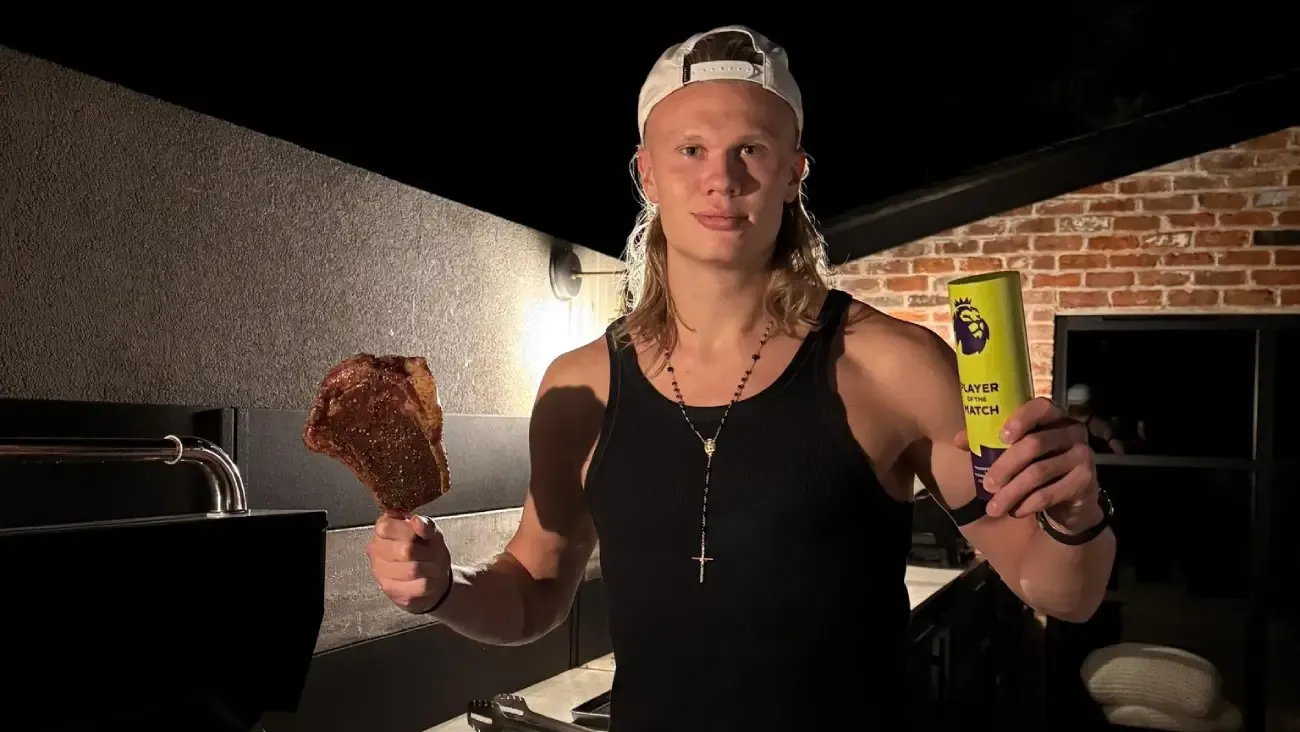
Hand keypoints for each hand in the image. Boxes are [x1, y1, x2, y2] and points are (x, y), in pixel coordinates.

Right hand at [367, 513, 452, 613]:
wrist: (430, 576)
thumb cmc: (428, 549)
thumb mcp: (431, 532)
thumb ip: (426, 524)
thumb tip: (416, 520)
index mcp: (383, 528)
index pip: (387, 528)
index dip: (409, 532)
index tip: (422, 535)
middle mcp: (375, 549)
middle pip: (404, 550)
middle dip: (425, 552)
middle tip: (431, 554)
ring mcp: (379, 571)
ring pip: (412, 570)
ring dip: (430, 568)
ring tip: (432, 566)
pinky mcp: (389, 589)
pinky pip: (417, 585)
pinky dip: (429, 582)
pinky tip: (426, 578)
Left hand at [954, 397, 1098, 523]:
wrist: (1068, 498)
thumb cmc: (1035, 466)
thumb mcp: (1012, 452)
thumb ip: (987, 442)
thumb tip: (959, 440)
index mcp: (1053, 417)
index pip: (1041, 407)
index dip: (1021, 419)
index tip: (1001, 436)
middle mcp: (1072, 430)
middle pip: (1034, 444)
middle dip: (1005, 466)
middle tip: (986, 485)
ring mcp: (1083, 454)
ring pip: (1040, 471)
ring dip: (1012, 492)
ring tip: (993, 508)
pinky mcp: (1087, 479)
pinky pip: (1052, 492)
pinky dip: (1029, 503)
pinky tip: (1015, 511)